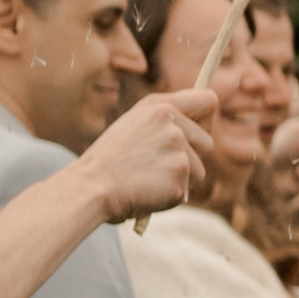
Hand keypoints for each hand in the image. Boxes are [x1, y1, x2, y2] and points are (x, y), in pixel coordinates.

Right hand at [62, 83, 220, 222]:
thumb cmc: (107, 162)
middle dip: (191, 157)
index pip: (208, 100)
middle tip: (158, 166)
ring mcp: (178, 149)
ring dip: (180, 180)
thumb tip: (194, 126)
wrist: (90, 186)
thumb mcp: (133, 127)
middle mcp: (172, 123)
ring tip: (147, 179)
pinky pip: (186, 192)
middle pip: (207, 142)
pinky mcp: (180, 175)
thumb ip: (163, 122)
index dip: (206, 118)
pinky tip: (147, 192)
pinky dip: (170, 197)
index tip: (198, 131)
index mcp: (159, 107)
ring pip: (199, 171)